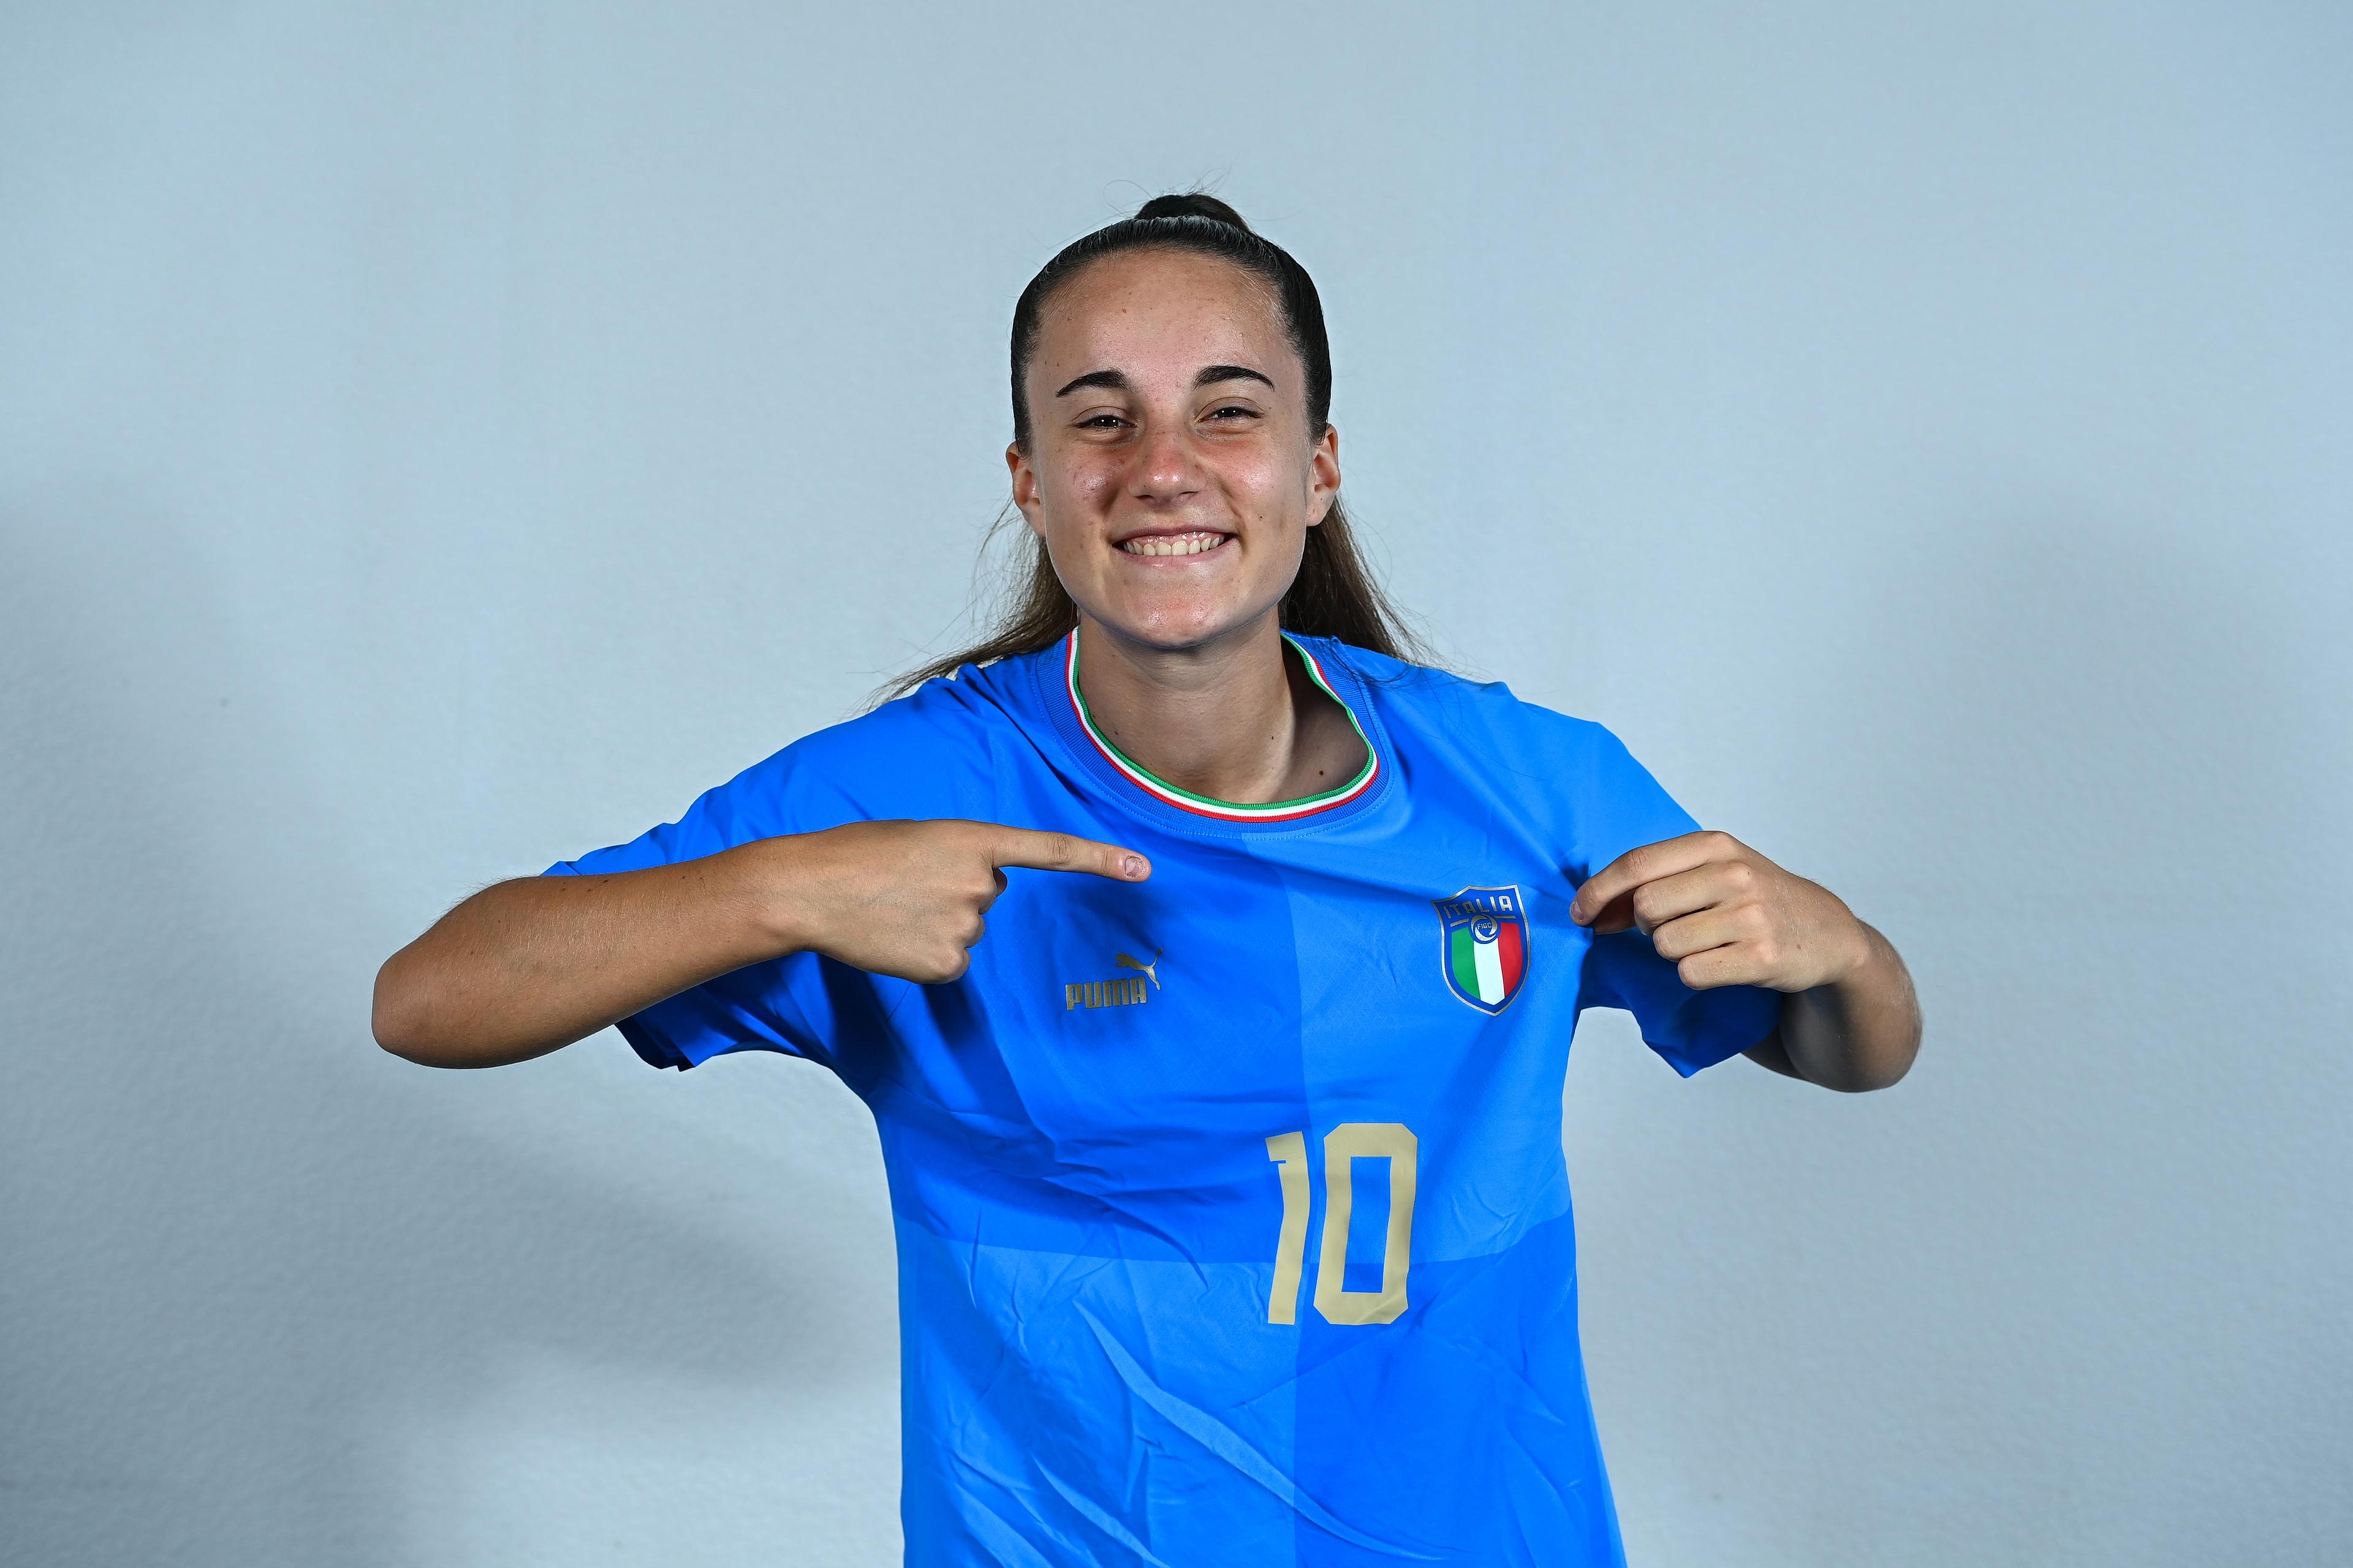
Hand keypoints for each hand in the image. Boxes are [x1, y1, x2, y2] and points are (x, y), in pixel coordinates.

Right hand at [768, 819, 1148, 984]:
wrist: (808, 889)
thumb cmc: (856, 855)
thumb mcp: (919, 837)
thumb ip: (960, 857)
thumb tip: (976, 895)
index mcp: (973, 839)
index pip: (1050, 851)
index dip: (1099, 859)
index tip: (1143, 869)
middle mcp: (979, 883)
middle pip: (989, 893)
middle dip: (954, 889)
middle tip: (906, 881)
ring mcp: (965, 926)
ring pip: (968, 929)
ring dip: (936, 921)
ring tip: (892, 907)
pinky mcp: (946, 964)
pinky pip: (951, 961)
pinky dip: (925, 953)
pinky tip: (893, 938)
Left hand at [1568, 830, 1865, 992]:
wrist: (1825, 932)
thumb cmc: (1754, 898)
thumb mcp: (1713, 870)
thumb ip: (1657, 879)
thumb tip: (1591, 910)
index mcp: (1715, 845)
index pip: (1636, 864)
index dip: (1598, 892)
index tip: (1581, 913)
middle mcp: (1733, 874)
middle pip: (1645, 908)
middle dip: (1645, 925)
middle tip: (1670, 927)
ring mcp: (1750, 916)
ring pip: (1666, 944)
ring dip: (1673, 952)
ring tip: (1705, 943)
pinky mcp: (1760, 957)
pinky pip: (1691, 973)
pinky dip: (1694, 974)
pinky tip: (1720, 963)